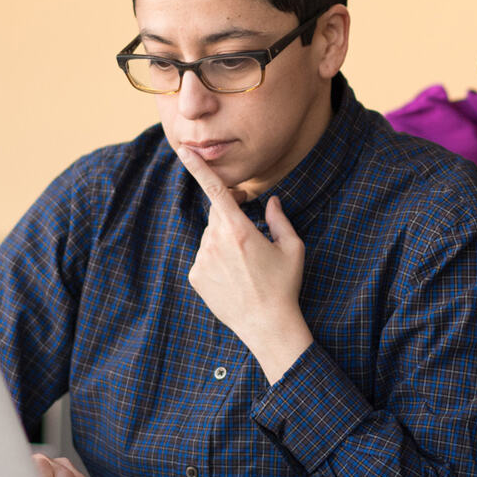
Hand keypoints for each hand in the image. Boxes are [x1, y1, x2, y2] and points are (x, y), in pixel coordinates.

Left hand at [177, 147, 313, 382]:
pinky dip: (216, 259)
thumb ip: (280, 219)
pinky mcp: (196, 276)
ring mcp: (202, 260)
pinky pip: (204, 256)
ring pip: (211, 236)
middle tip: (251, 233)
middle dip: (231, 215)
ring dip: (225, 241)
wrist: (267, 326)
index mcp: (239, 230)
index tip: (184, 151)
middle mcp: (215, 241)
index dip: (199, 168)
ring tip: (246, 266)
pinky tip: (234, 277)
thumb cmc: (284, 285)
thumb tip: (271, 201)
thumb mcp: (292, 249)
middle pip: (218, 214)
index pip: (215, 191)